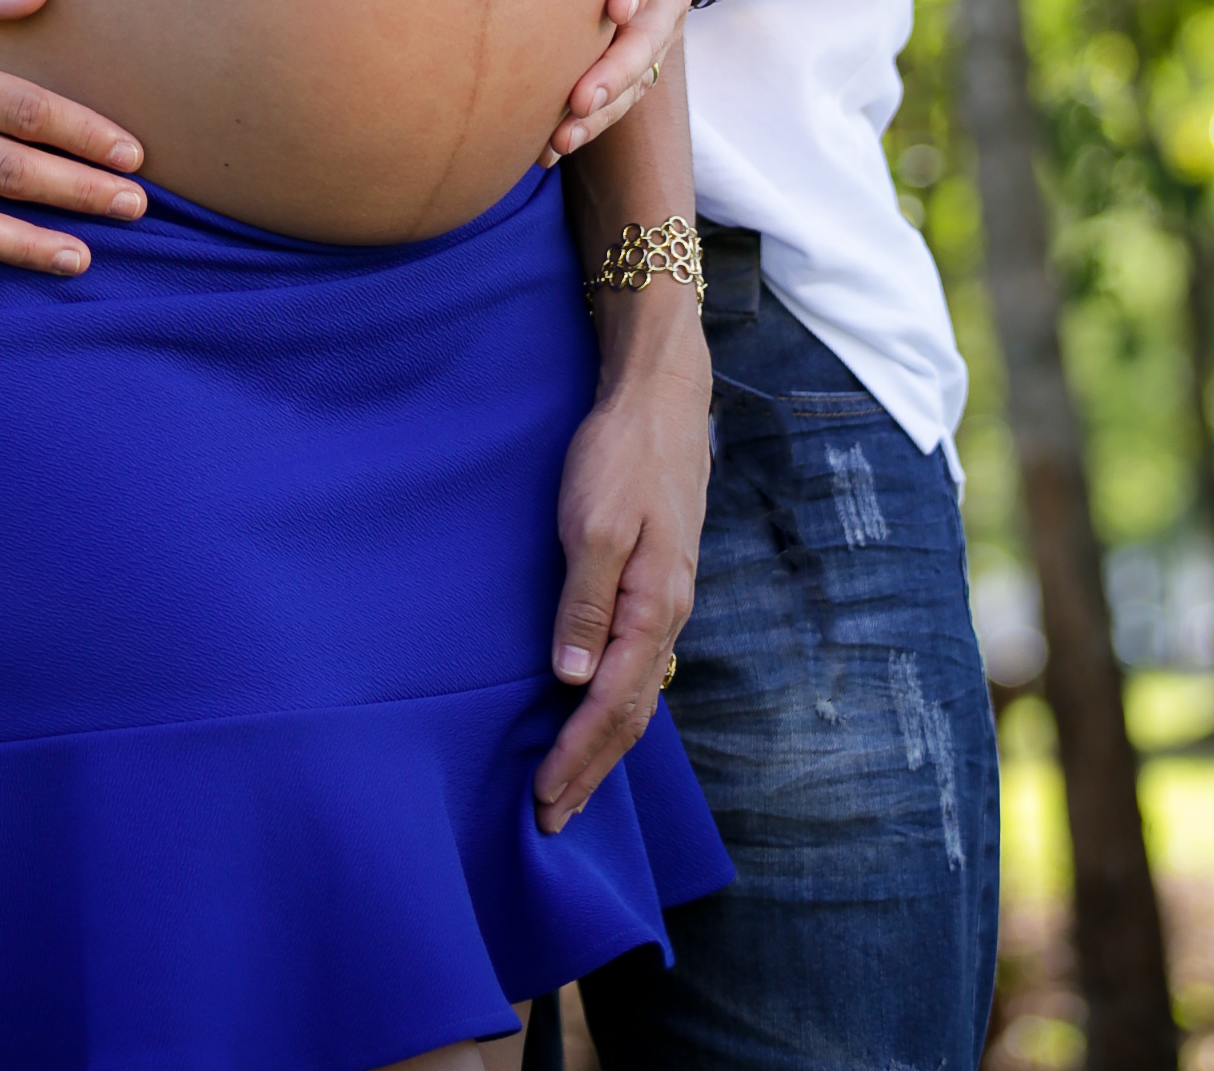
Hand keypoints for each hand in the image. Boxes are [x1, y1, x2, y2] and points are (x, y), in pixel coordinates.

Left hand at [534, 303, 712, 831]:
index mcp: (655, 605)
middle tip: (551, 818)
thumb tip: (573, 678)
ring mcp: (666, 598)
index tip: (544, 796)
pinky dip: (613, 701)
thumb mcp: (592, 522)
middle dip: (592, 768)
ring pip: (638, 689)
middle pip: (633, 712)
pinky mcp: (656, 580)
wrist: (660, 395)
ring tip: (570, 782)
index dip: (579, 753)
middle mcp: (668, 613)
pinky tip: (593, 707)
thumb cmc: (621, 453)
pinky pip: (638, 661)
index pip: (615, 703)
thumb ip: (585, 601)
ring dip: (603, 742)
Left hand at [544, 0, 700, 159]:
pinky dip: (591, 123)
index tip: (615, 5)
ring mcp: (654, 29)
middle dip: (615, 69)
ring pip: (636, 77)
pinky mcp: (635, 55)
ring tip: (560, 136)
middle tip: (579, 94)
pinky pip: (620, 96)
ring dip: (601, 108)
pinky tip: (548, 149)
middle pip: (648, 37)